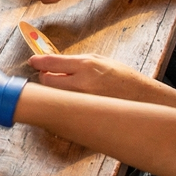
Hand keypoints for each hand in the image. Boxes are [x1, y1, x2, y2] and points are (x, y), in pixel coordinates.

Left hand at [29, 53, 157, 101]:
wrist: (144, 99)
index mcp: (86, 66)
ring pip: (54, 96)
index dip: (38, 61)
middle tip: (48, 75)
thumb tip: (54, 62)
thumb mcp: (101, 61)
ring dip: (53, 91)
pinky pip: (65, 109)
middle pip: (47, 81)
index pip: (52, 62)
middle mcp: (82, 84)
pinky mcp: (85, 114)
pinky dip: (62, 105)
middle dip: (44, 77)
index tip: (32, 61)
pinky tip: (68, 102)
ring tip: (62, 88)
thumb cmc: (123, 78)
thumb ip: (76, 62)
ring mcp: (83, 101)